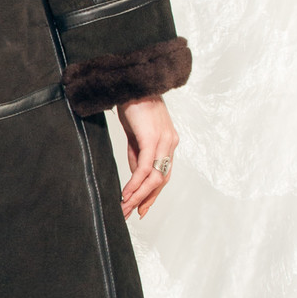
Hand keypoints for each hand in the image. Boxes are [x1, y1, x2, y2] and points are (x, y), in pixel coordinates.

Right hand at [116, 96, 178, 218]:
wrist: (132, 83)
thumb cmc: (133, 105)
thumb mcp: (136, 135)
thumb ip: (138, 155)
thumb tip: (136, 177)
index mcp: (168, 142)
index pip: (164, 175)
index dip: (153, 194)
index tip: (141, 208)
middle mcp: (171, 143)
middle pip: (162, 180)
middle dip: (146, 199)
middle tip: (132, 214)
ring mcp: (164, 141)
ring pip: (155, 177)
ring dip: (139, 195)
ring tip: (126, 207)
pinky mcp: (152, 138)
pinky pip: (145, 168)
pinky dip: (136, 183)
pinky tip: (126, 193)